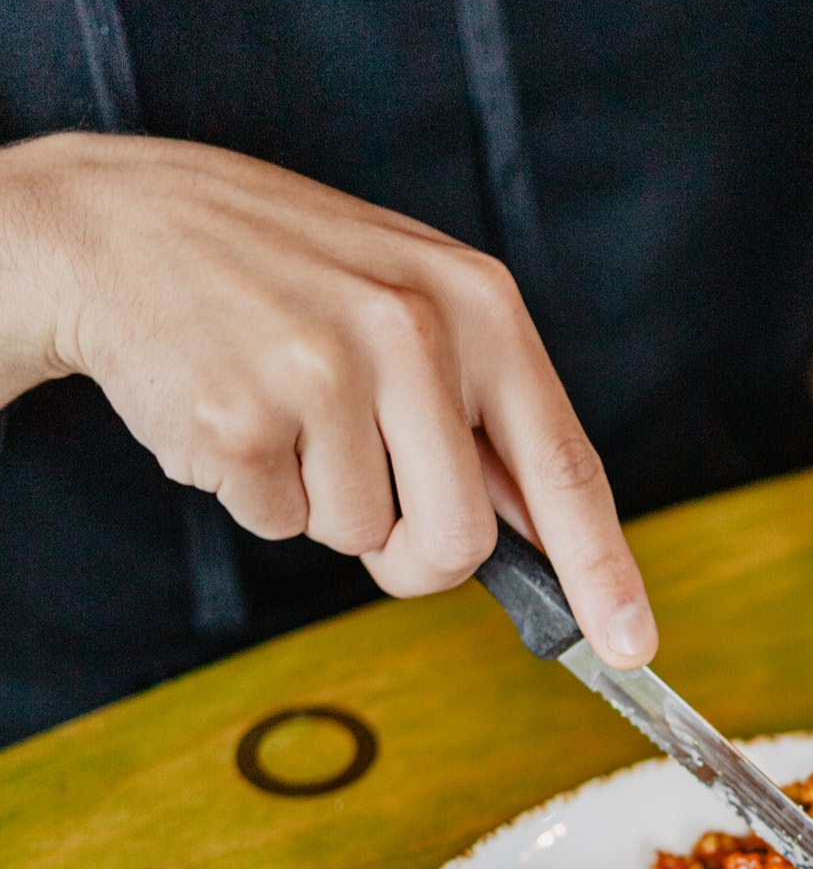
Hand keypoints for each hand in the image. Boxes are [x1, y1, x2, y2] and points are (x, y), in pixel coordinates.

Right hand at [0, 135, 656, 663]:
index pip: (564, 466)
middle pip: (460, 540)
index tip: (631, 645)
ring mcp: (324, 370)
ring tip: (284, 409)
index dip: (603, 572)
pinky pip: (279, 524)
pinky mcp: (242, 414)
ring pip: (361, 538)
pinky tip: (234, 407)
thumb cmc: (288, 277)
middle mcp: (413, 332)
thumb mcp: (413, 301)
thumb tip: (551, 539)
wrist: (125, 223)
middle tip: (371, 503)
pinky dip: (255, 492)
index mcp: (478, 305)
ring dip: (321, 503)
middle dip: (416, 556)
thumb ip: (487, 412)